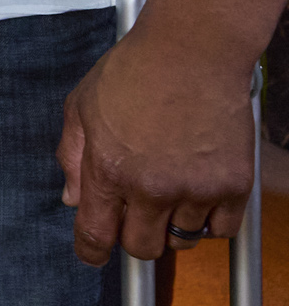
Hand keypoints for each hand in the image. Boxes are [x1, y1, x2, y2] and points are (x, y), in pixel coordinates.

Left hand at [57, 23, 257, 263]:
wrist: (191, 50)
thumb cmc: (133, 71)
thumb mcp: (81, 106)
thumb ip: (71, 156)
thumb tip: (71, 198)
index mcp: (107, 170)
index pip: (95, 235)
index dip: (91, 252)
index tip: (93, 254)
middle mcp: (150, 187)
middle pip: (141, 248)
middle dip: (134, 239)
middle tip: (136, 217)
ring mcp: (195, 188)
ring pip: (182, 240)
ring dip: (173, 224)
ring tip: (171, 191)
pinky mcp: (233, 184)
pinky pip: (221, 229)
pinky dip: (210, 220)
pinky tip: (199, 194)